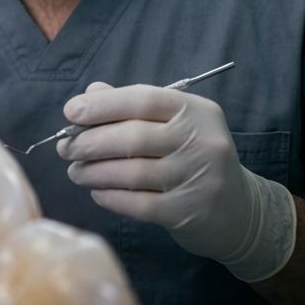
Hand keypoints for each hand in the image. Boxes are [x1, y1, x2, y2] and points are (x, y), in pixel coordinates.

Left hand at [58, 82, 295, 281]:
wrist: (239, 211)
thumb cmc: (194, 158)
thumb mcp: (175, 125)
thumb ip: (133, 107)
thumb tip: (90, 93)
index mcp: (196, 111)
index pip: (143, 100)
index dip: (102, 105)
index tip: (70, 112)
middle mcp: (201, 141)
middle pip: (132, 137)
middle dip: (89, 142)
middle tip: (65, 147)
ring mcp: (198, 178)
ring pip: (131, 172)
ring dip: (93, 171)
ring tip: (75, 171)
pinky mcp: (189, 212)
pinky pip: (137, 203)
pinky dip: (110, 196)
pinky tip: (97, 192)